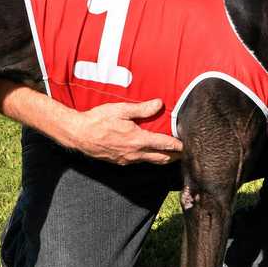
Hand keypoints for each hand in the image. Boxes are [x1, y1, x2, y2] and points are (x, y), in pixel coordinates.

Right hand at [63, 99, 182, 164]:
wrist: (79, 134)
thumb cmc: (99, 120)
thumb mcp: (121, 110)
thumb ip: (142, 109)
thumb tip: (159, 104)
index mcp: (138, 140)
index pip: (165, 145)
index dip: (178, 145)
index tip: (188, 145)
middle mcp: (135, 153)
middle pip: (162, 158)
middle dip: (175, 156)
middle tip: (185, 153)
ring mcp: (128, 159)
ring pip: (151, 162)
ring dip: (163, 158)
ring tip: (172, 154)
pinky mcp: (120, 162)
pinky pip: (140, 162)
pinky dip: (149, 158)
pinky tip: (150, 153)